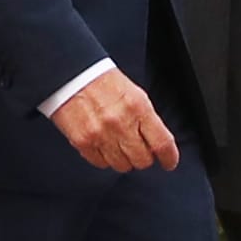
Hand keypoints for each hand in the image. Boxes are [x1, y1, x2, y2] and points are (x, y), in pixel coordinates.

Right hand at [50, 67, 181, 173]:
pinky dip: (104, 158)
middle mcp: (121, 123)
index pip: (162, 143)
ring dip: (123, 159)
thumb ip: (147, 120)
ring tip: (118, 145)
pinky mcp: (83, 141)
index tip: (169, 162)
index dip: (169, 158)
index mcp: (138, 108)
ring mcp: (101, 134)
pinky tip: (103, 145)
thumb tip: (157, 144)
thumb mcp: (135, 95)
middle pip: (142, 160)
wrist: (72, 75)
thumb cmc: (103, 82)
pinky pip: (100, 163)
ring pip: (122, 165)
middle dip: (143, 157)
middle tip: (138, 150)